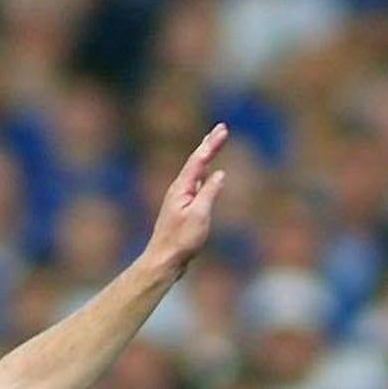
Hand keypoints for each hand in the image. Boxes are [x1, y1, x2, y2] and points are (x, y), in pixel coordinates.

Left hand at [145, 123, 228, 280]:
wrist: (164, 259)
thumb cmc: (182, 240)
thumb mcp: (200, 215)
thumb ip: (209, 192)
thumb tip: (219, 174)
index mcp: (182, 187)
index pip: (199, 160)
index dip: (212, 144)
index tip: (223, 129)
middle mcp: (179, 189)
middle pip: (196, 161)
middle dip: (209, 144)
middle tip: (221, 129)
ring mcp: (179, 198)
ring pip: (195, 171)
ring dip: (206, 156)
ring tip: (212, 143)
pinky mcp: (182, 208)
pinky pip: (195, 183)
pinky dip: (203, 172)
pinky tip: (206, 174)